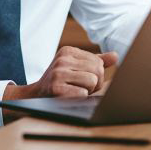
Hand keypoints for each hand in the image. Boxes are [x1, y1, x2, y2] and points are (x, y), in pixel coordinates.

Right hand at [3, 46, 117, 100]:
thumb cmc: (60, 81)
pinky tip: (68, 96)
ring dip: (87, 91)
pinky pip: (82, 94)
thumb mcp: (75, 66)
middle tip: (80, 87)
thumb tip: (115, 56)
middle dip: (94, 84)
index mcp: (68, 51)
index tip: (82, 79)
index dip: (96, 75)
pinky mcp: (55, 88)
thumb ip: (95, 61)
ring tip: (74, 91)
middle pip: (98, 71)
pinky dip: (79, 98)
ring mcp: (58, 73)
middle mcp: (62, 59)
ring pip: (92, 82)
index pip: (98, 62)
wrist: (35, 95)